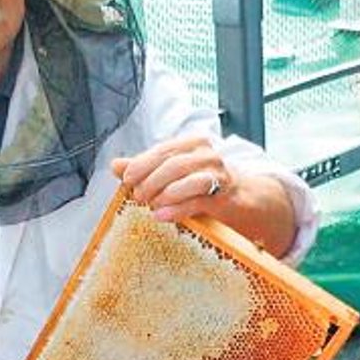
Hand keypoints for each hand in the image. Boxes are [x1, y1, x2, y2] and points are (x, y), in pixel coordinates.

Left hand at [111, 136, 234, 221]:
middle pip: (172, 163)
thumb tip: (115, 165)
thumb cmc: (206, 185)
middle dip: (150, 180)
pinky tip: (162, 215)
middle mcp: (206, 154)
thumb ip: (146, 168)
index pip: (162, 150)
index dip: (141, 164)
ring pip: (185, 179)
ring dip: (163, 193)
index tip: (126, 179)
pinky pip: (196, 201)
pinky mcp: (224, 196)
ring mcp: (217, 174)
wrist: (243, 199)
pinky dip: (176, 208)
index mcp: (192, 144)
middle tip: (137, 196)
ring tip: (150, 205)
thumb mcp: (175, 173)